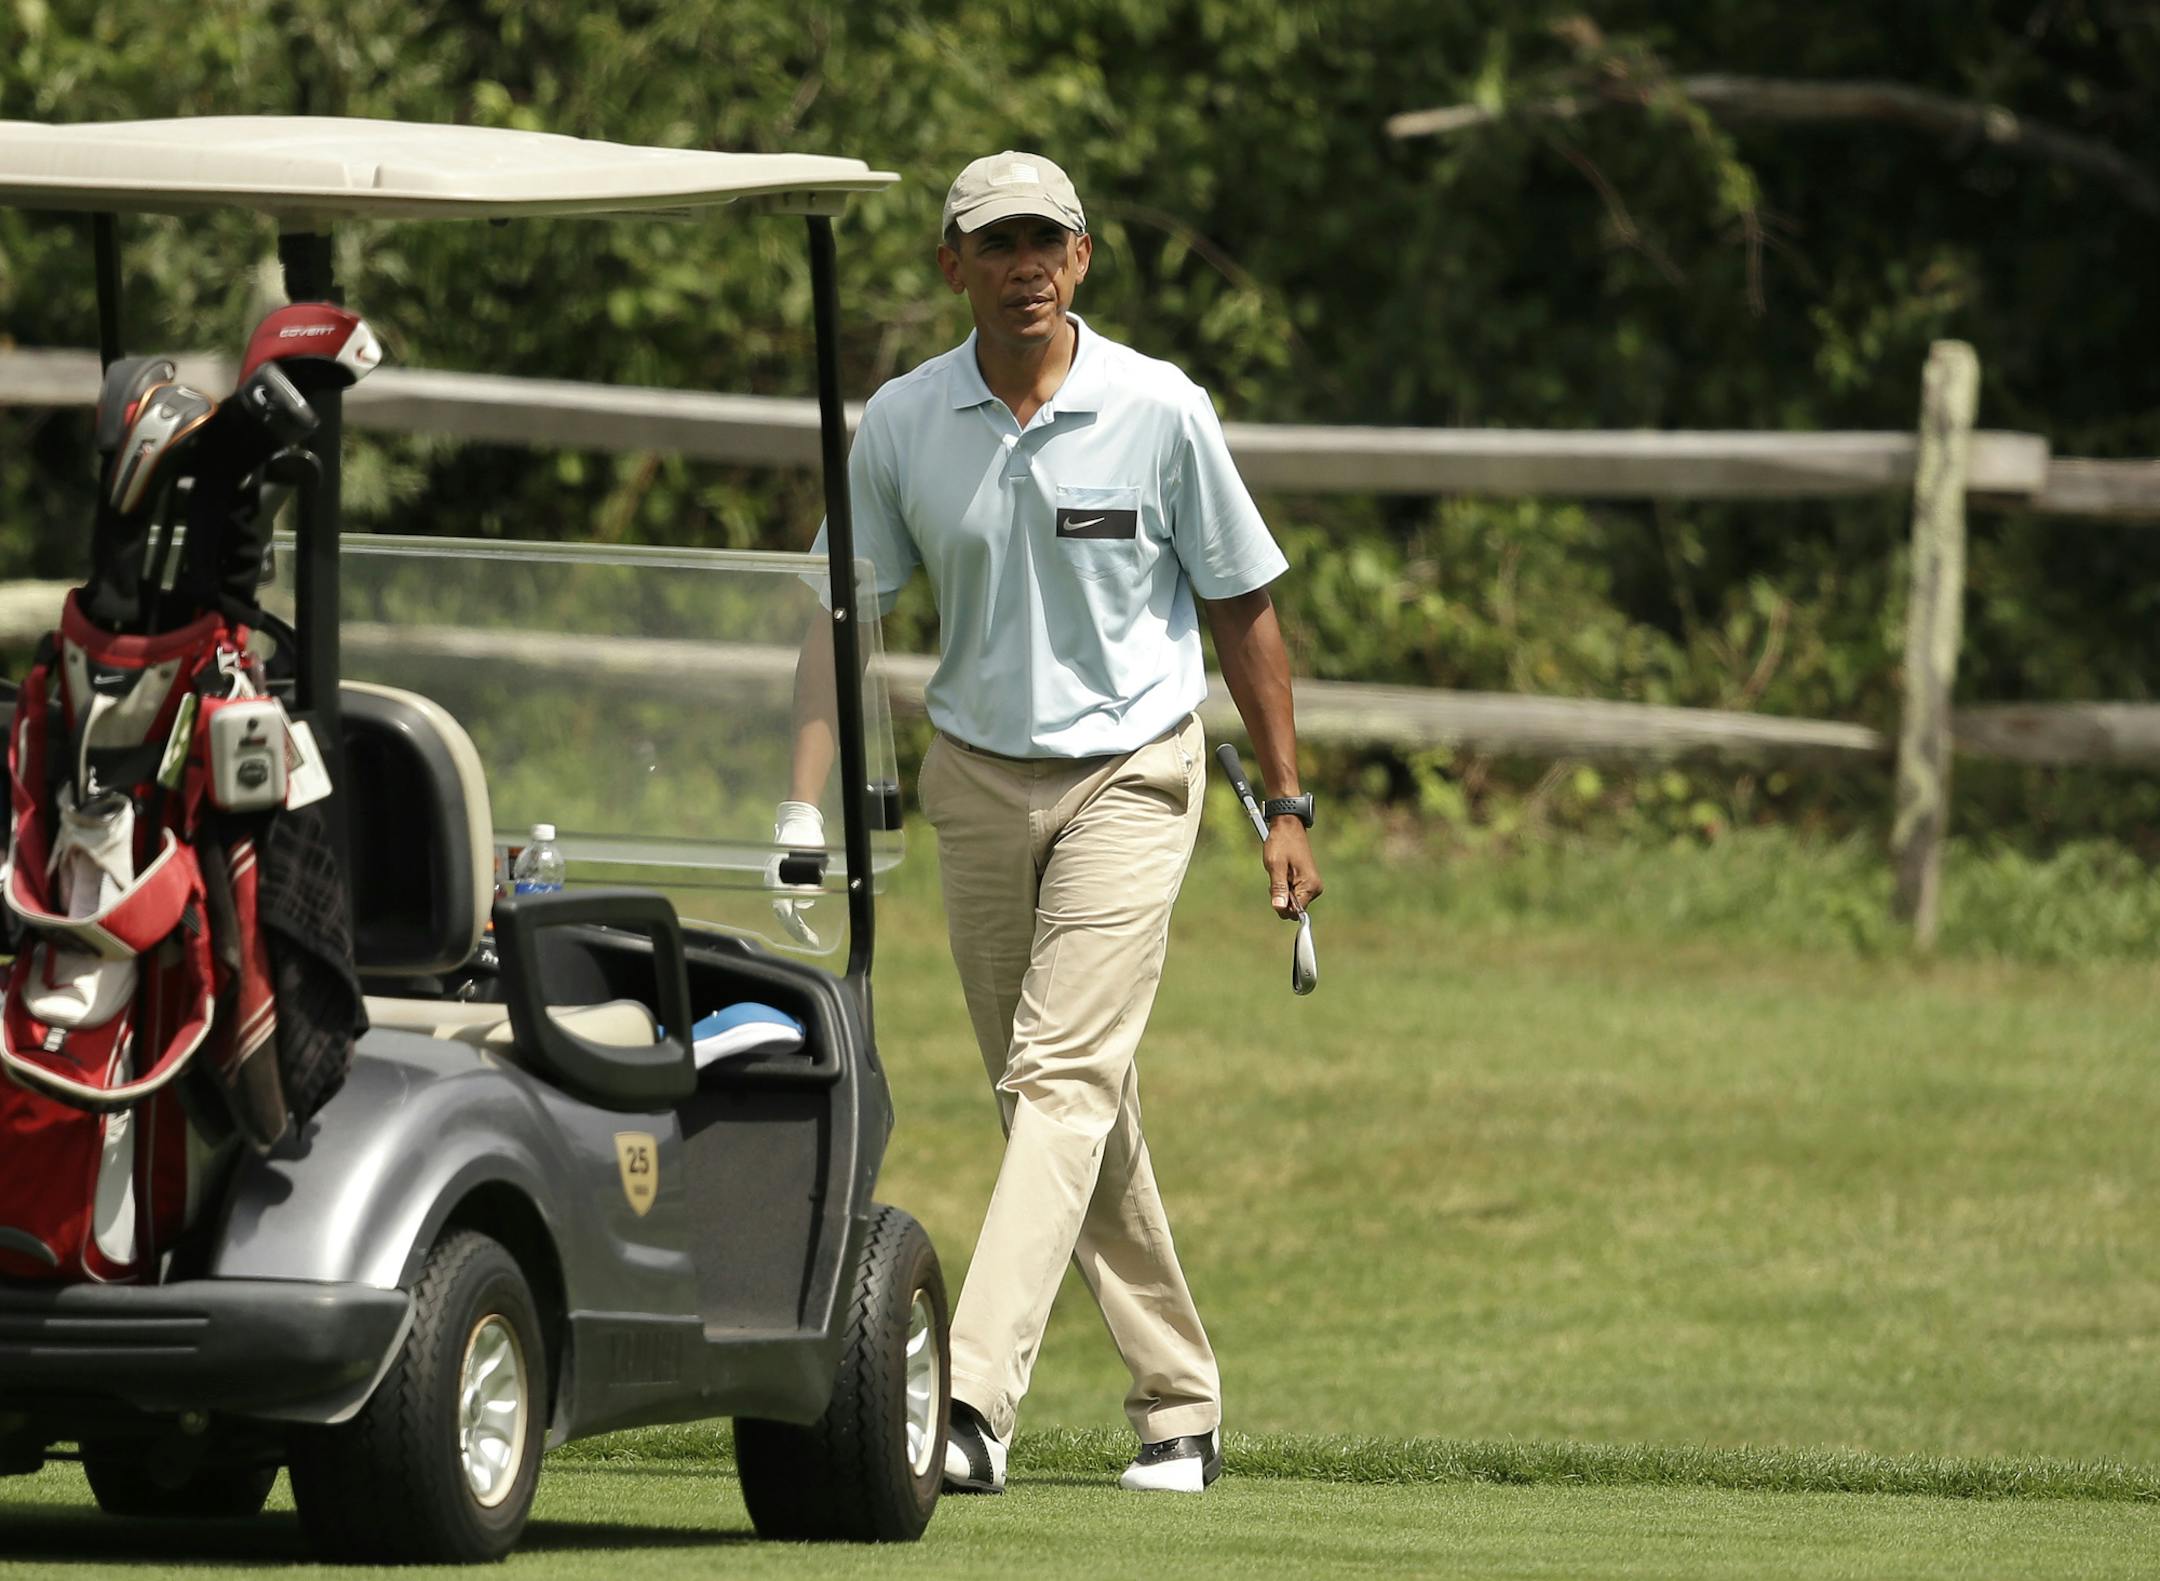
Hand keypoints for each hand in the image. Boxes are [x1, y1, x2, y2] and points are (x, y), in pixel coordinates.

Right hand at [766, 800, 825, 948]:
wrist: (798, 820)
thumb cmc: (803, 836)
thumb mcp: (810, 856)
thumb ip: (807, 878)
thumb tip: (804, 899)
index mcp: (778, 877)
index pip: (784, 910)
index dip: (796, 927)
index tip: (807, 937)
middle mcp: (774, 881)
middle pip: (783, 914)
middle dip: (796, 930)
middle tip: (811, 941)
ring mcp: (777, 880)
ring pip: (784, 909)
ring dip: (795, 924)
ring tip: (809, 936)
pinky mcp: (782, 879)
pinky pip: (786, 901)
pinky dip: (794, 914)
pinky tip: (803, 920)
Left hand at [1265, 817, 1321, 918]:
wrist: (1288, 827)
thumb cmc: (1281, 843)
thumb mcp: (1275, 866)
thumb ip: (1278, 888)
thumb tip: (1279, 909)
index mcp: (1309, 886)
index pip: (1296, 911)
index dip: (1281, 905)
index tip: (1276, 888)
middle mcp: (1315, 888)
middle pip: (1293, 908)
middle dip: (1281, 897)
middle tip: (1277, 877)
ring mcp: (1312, 886)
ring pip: (1292, 901)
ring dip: (1282, 891)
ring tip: (1280, 872)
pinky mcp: (1308, 882)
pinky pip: (1294, 893)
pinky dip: (1285, 887)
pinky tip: (1283, 873)